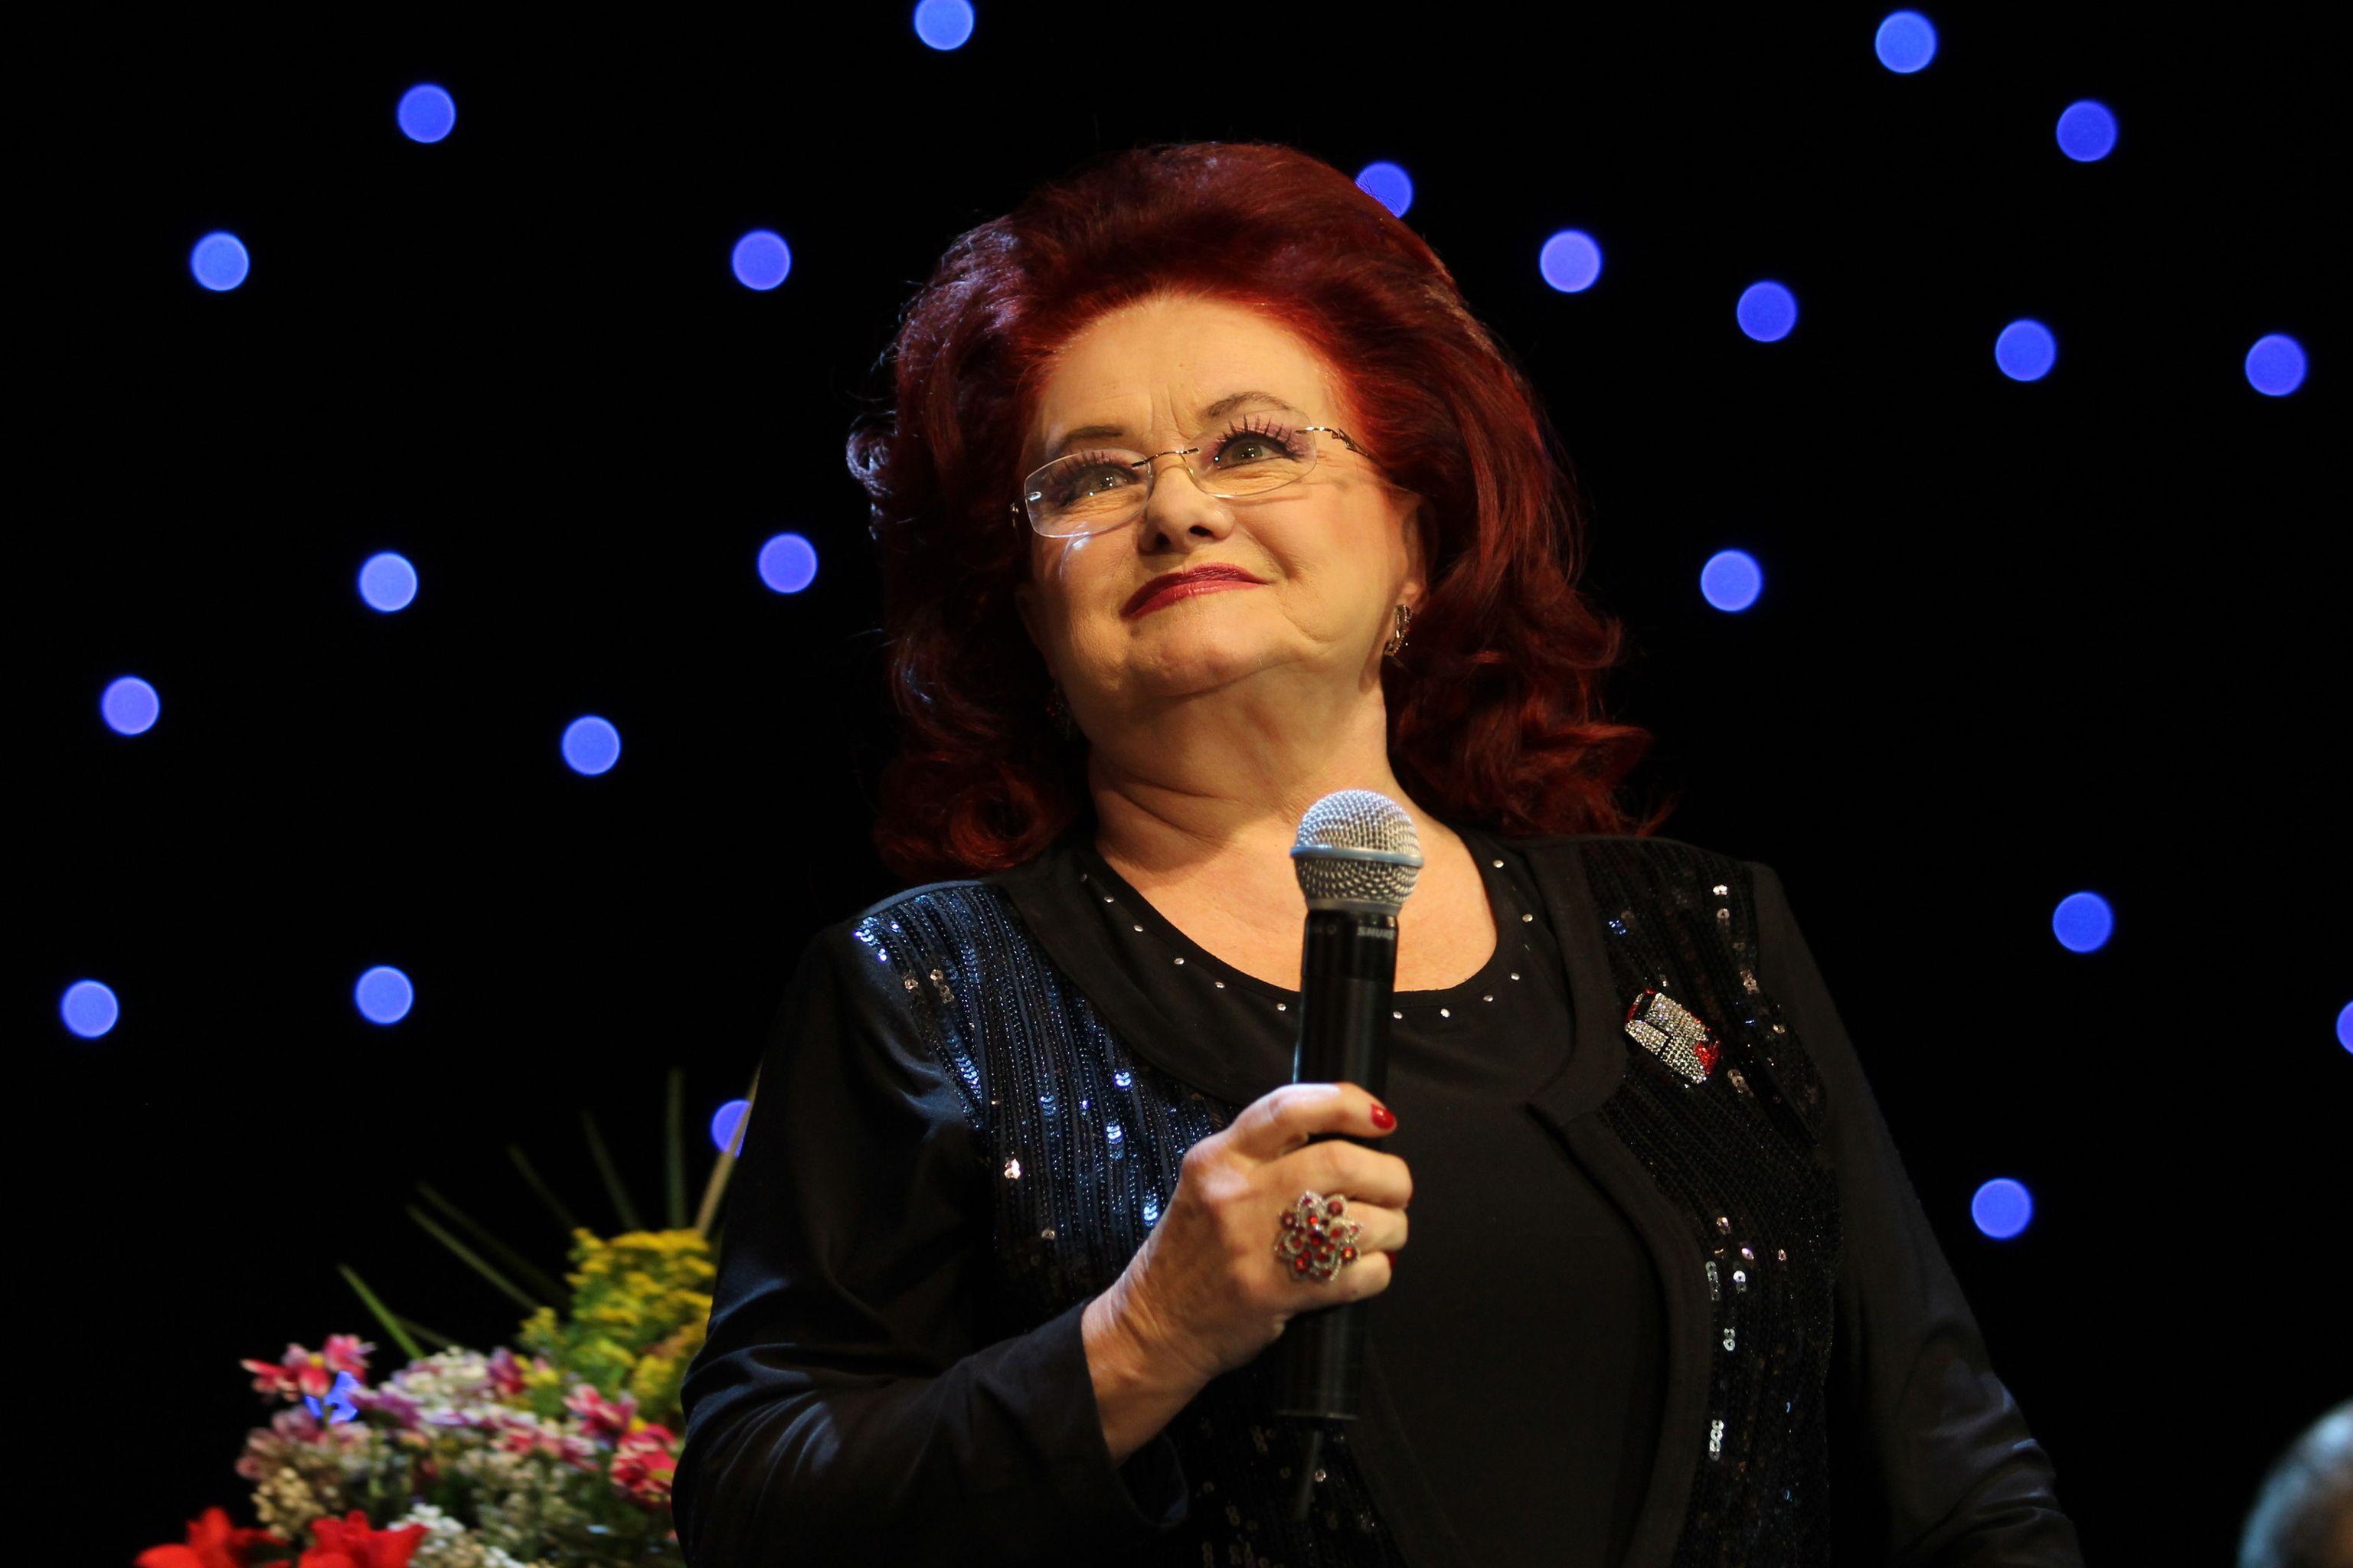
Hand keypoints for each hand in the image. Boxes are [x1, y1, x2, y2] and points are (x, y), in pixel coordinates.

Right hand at [1100, 1081, 1409, 1389]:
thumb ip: (1262, 1154)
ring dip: (1392, 1225)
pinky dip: (1379, 1269)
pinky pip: (1358, 1273)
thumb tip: (1344, 1137)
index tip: (1382, 1119)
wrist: (1157, 1322)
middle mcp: (1238, 1193)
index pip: (1292, 1108)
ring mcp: (1257, 1245)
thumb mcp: (1209, 1182)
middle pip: (1341, 1162)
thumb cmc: (1192, 1249)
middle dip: (1389, 1174)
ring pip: (1359, 1219)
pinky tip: (1371, 1267)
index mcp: (1220, 1157)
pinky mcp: (1278, 1293)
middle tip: (1397, 1186)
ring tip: (1388, 1231)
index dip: (1350, 1104)